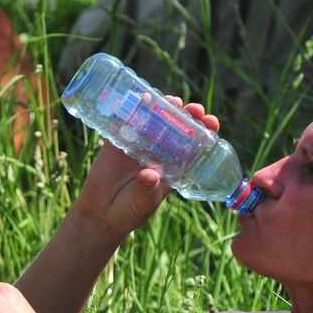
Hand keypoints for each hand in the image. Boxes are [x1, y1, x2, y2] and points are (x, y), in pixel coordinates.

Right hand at [73, 97, 219, 238]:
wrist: (101, 214)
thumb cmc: (130, 211)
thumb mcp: (144, 204)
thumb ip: (147, 190)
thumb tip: (150, 175)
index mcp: (173, 166)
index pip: (193, 145)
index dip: (204, 131)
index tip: (211, 121)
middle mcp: (159, 151)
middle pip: (177, 127)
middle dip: (187, 114)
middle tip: (193, 109)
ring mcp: (139, 144)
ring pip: (155, 119)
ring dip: (164, 107)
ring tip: (171, 101)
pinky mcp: (118, 141)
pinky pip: (126, 121)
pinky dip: (133, 108)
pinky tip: (141, 98)